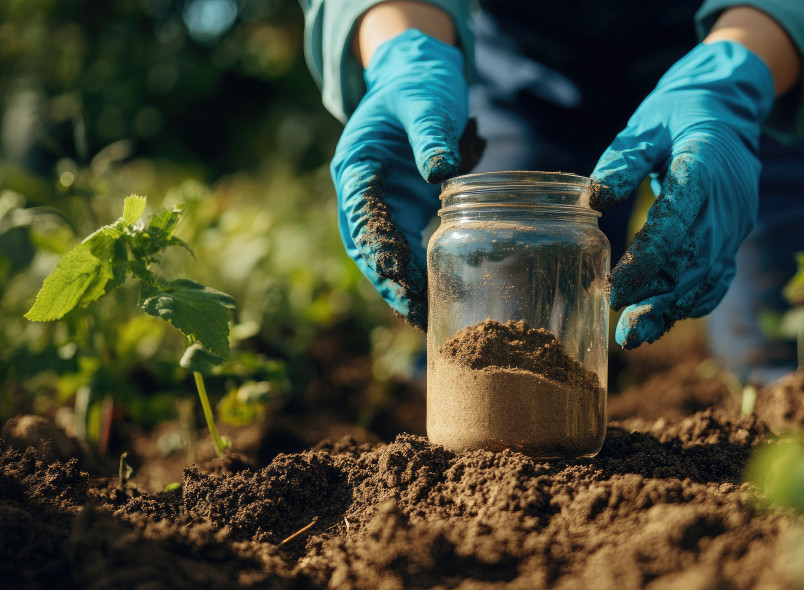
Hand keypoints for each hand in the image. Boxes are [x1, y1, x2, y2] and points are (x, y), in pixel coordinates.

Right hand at [331, 29, 467, 328]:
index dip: (379, 250)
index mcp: (356, 164)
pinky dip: (415, 273)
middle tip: (415, 315)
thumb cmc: (419, 85)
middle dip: (389, 281)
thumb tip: (440, 172)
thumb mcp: (425, 101)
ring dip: (401, 286)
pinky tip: (432, 300)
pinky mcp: (401, 208)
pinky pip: (403, 247)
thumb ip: (430, 133)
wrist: (417, 75)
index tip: (399, 280)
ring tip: (425, 319)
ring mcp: (380, 202)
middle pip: (367, 245)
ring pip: (383, 253)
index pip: (362, 214)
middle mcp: (361, 190)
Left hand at [590, 41, 775, 348]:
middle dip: (659, 300)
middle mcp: (727, 201)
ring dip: (674, 309)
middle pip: (695, 261)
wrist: (731, 106)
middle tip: (625, 333)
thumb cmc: (680, 112)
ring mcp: (736, 222)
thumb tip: (593, 200)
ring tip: (638, 335)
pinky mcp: (735, 235)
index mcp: (703, 167)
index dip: (646, 262)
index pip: (675, 224)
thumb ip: (622, 161)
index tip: (616, 289)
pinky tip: (665, 320)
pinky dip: (695, 302)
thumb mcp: (647, 124)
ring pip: (708, 276)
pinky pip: (720, 276)